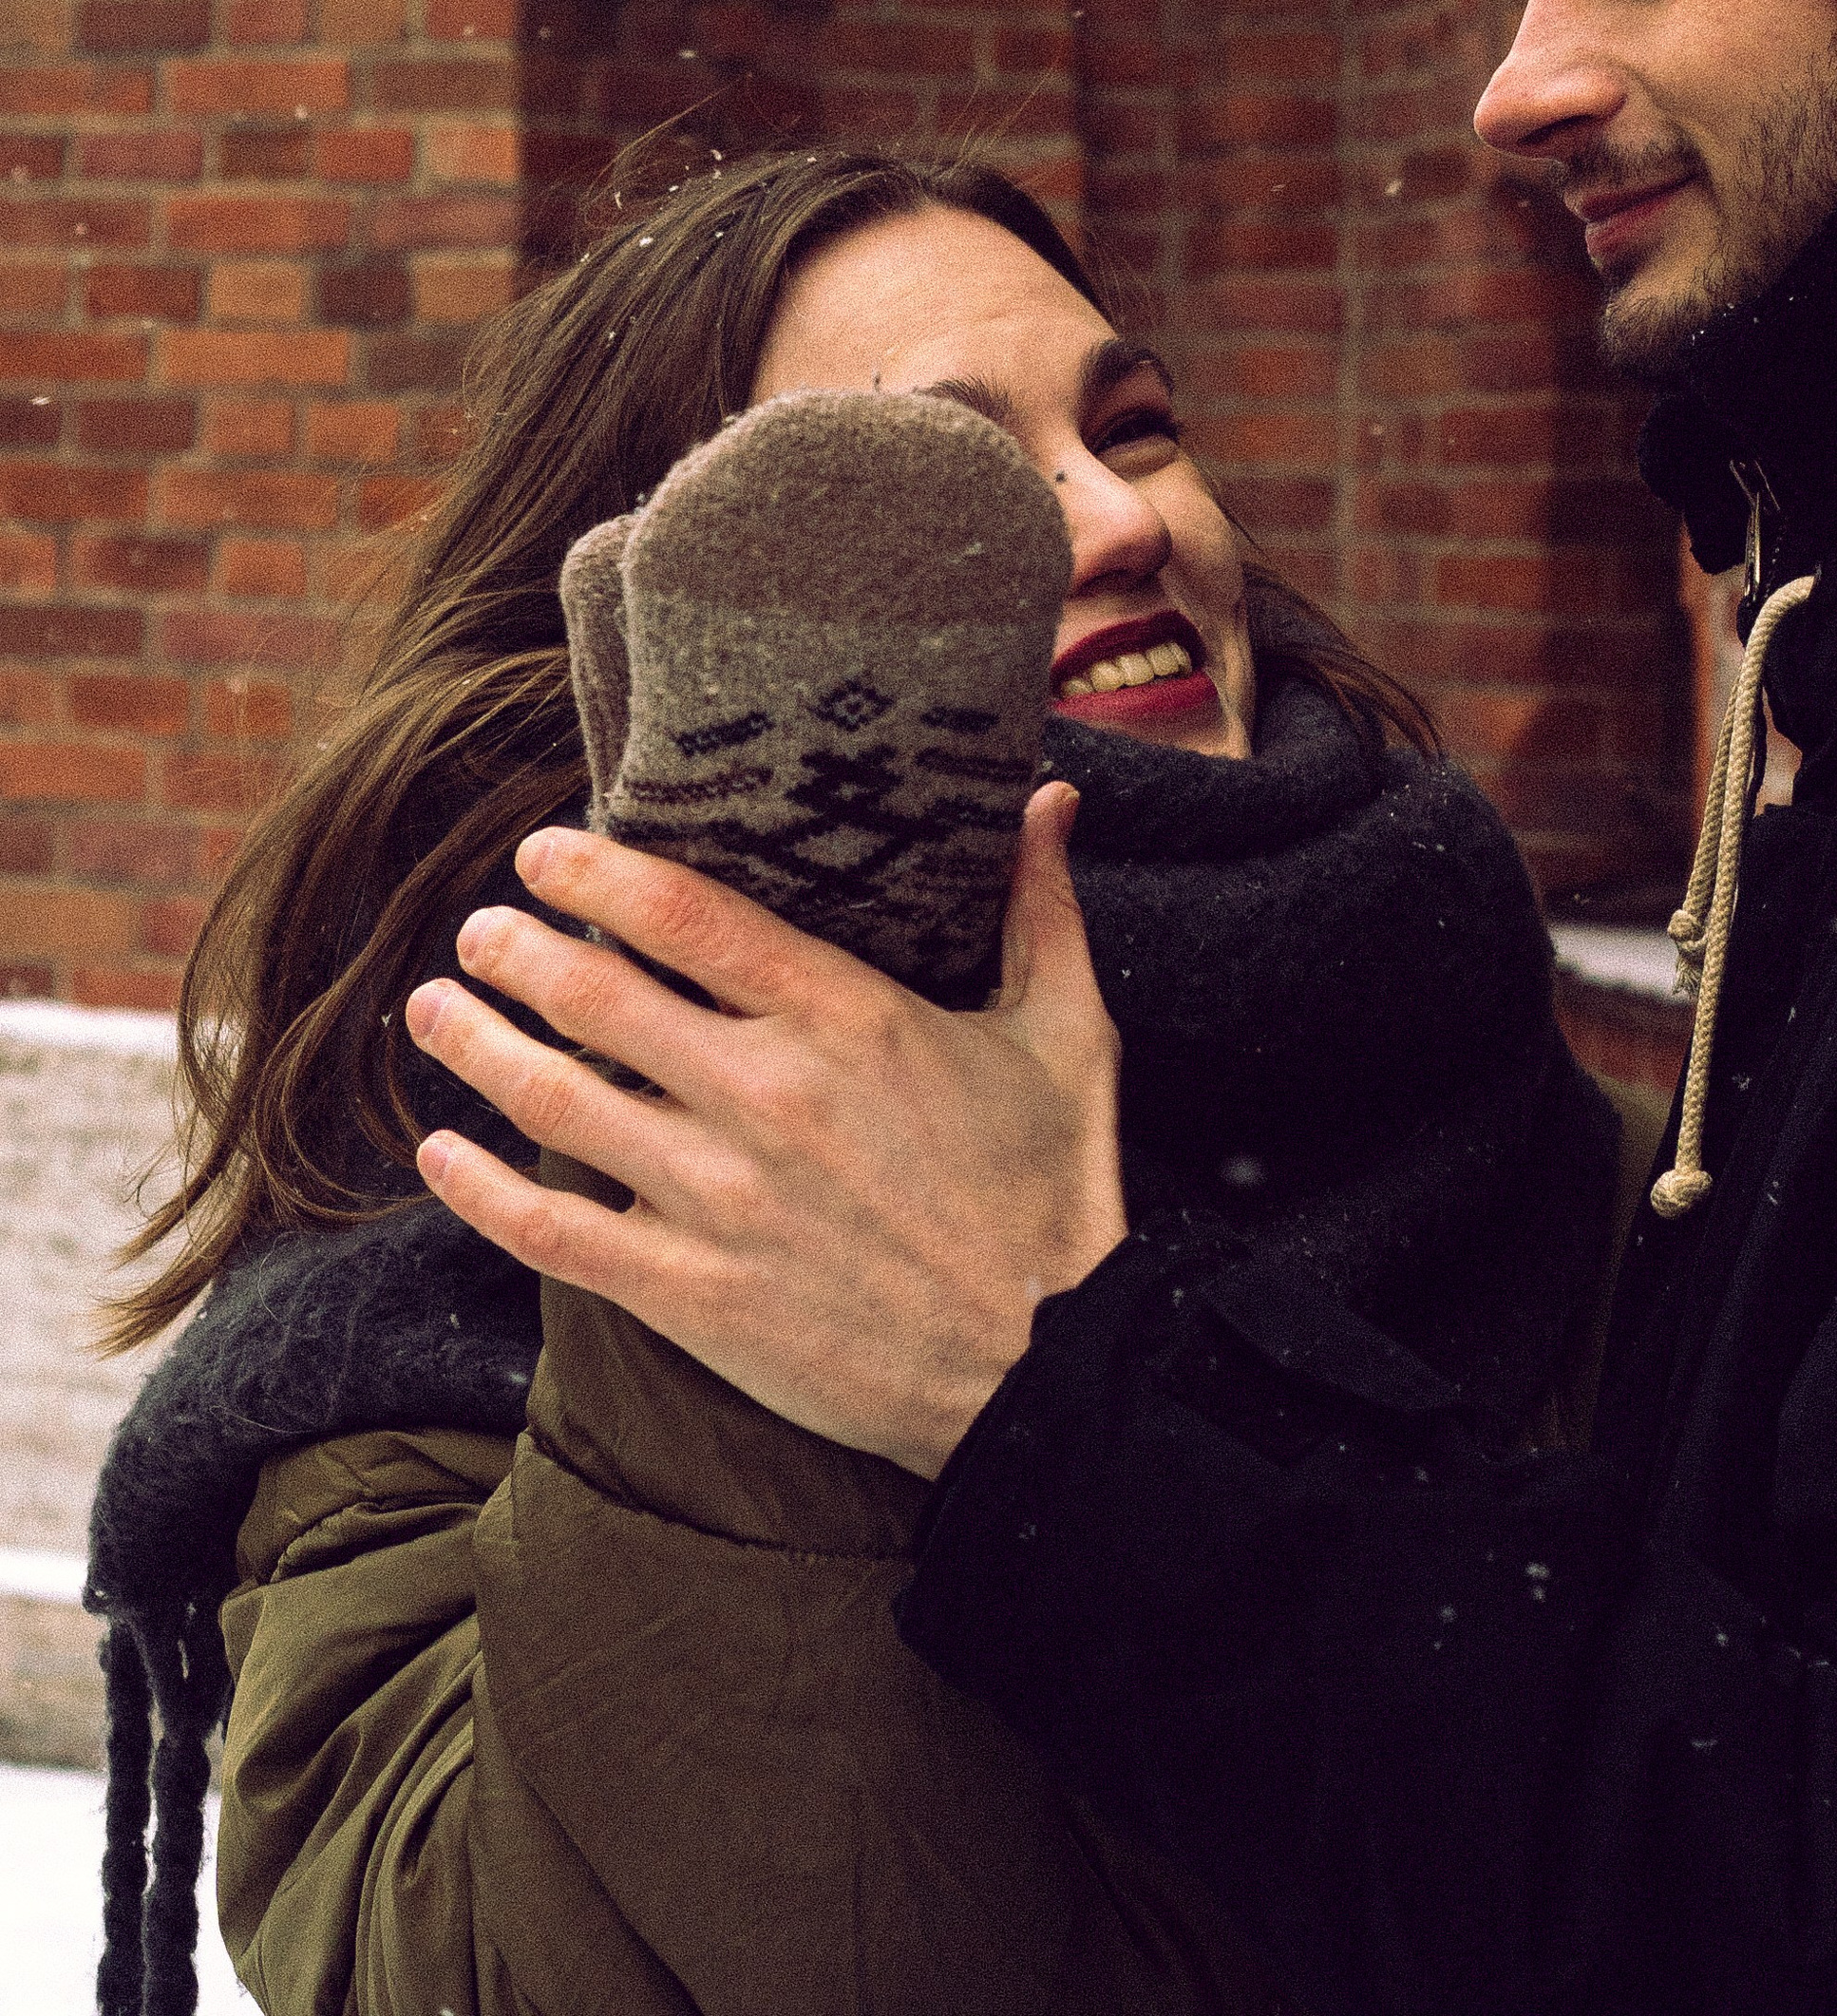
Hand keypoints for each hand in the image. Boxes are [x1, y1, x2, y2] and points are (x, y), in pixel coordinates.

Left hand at [403, 784, 1127, 1475]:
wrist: (1051, 1374)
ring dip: (474, 1045)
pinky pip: (553, 1231)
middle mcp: (765, 1096)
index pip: (684, 914)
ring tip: (431, 1007)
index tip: (544, 851)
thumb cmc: (1057, 1196)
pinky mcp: (692, 1294)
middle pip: (594, 994)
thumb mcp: (1070, 1034)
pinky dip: (480, 1189)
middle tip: (476, 926)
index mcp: (847, 1016)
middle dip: (515, 948)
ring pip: (554, 1101)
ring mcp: (719, 1200)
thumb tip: (1052, 799)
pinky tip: (437, 1152)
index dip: (595, 871)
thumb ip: (1043, 907)